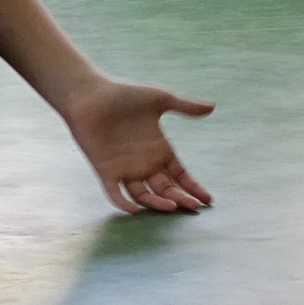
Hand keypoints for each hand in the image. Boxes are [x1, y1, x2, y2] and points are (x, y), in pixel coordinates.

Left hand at [61, 76, 214, 212]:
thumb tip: (212, 107)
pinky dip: (123, 203)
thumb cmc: (124, 95)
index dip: (193, 187)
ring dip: (157, 203)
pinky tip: (135, 210)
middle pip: (165, 188)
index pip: (180, 175)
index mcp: (159, 150)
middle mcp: (144, 163)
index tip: (208, 199)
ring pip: (144, 194)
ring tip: (173, 207)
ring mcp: (125, 168)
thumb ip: (185, 107)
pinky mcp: (105, 170)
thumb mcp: (160, 99)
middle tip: (194, 207)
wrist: (90, 94)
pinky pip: (114, 192)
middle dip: (180, 198)